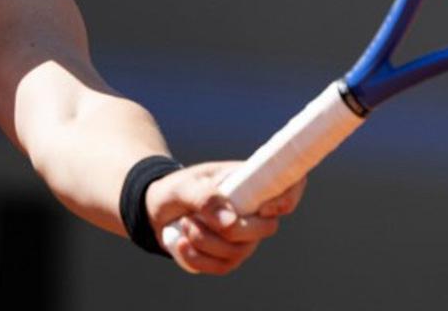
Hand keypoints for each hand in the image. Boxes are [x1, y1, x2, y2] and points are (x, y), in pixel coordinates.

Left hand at [144, 161, 306, 274]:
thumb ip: (205, 198)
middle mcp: (254, 211)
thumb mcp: (184, 186)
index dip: (288, 197)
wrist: (158, 209)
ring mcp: (244, 236)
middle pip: (266, 228)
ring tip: (185, 225)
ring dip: (207, 243)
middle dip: (231, 229)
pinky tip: (182, 245)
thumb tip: (231, 222)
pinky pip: (223, 266)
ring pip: (241, 251)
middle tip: (194, 217)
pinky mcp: (228, 256)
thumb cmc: (177, 189)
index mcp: (252, 182)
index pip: (290, 185)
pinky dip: (199, 259)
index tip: (266, 208)